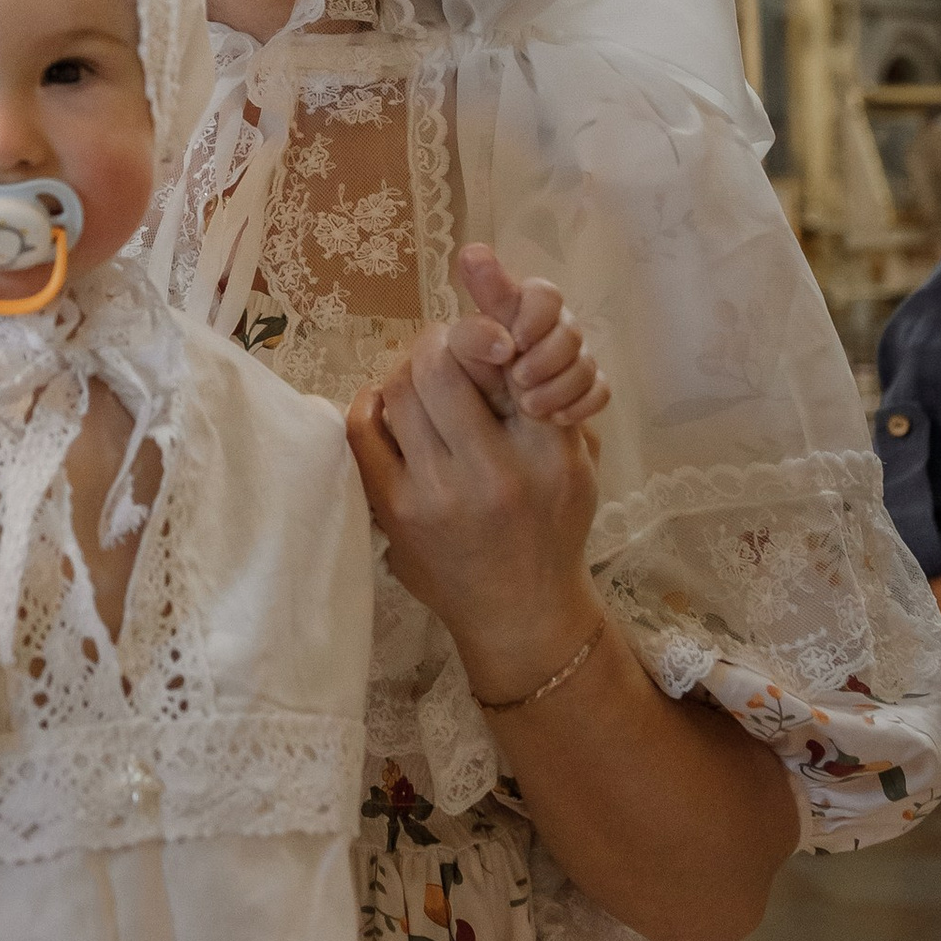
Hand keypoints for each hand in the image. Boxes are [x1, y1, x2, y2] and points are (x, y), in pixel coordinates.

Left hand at [348, 321, 602, 705]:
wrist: (522, 612)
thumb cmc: (553, 526)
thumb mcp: (576, 460)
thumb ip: (549, 398)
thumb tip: (500, 328)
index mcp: (545, 451)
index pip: (500, 361)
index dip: (481, 331)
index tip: (487, 337)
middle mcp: (490, 471)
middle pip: (437, 364)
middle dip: (439, 344)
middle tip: (448, 352)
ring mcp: (434, 493)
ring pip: (397, 389)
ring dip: (408, 372)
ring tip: (424, 381)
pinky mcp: (392, 511)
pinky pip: (363, 431)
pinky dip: (372, 405)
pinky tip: (388, 405)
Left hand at [448, 243, 608, 429]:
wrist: (490, 442)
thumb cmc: (467, 397)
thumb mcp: (462, 362)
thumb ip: (473, 331)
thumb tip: (486, 287)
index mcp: (516, 314)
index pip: (542, 293)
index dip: (535, 314)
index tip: (515, 343)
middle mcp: (547, 331)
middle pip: (570, 328)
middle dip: (547, 355)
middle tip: (519, 379)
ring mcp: (570, 362)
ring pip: (586, 361)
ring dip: (559, 385)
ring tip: (530, 407)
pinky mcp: (586, 394)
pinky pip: (601, 390)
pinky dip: (581, 405)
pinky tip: (557, 418)